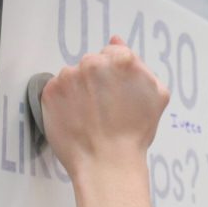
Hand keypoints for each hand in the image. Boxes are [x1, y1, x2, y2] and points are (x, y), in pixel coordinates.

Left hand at [41, 35, 169, 182]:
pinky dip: (65, 102)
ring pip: (74, 76)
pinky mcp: (50, 92)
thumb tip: (117, 42)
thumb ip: (141, 66)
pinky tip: (77, 118)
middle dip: (98, 81)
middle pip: (93, 63)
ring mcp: (68, 76)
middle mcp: (92, 63)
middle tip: (106, 109)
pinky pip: (58, 90)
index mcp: (121, 60)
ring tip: (91, 117)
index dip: (118, 76)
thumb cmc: (133, 135)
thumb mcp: (157, 96)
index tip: (118, 95)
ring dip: (80, 91)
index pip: (115, 54)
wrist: (107, 164)